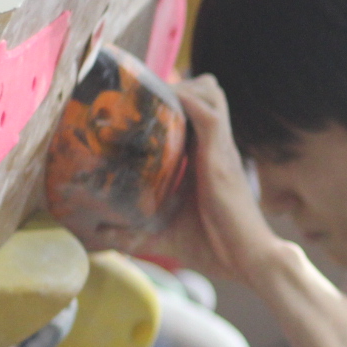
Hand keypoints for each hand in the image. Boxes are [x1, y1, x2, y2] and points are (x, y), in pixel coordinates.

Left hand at [141, 75, 286, 280]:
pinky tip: (167, 101)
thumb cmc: (215, 248)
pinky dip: (188, 101)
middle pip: (205, 92)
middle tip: (141, 98)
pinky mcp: (222, 157)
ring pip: (209, 94)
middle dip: (176, 85)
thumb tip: (97, 235)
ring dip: (182, 87)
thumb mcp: (165, 235)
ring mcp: (220, 149)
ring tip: (152, 97)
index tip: (137, 100)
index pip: (193, 112)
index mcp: (205, 159)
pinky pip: (209, 114)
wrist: (249, 262)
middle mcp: (214, 147)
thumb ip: (134, 233)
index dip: (170, 98)